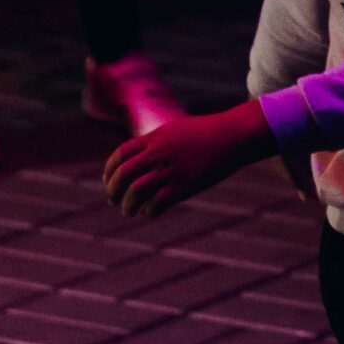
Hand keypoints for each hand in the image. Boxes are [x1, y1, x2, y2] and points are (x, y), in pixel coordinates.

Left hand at [103, 101, 273, 216]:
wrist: (234, 136)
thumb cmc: (207, 133)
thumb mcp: (176, 131)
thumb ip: (155, 143)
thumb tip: (140, 156)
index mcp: (155, 138)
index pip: (121, 155)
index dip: (110, 171)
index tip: (109, 181)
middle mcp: (159, 153)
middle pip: (124, 174)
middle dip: (114, 190)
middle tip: (113, 201)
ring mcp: (171, 169)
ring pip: (137, 191)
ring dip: (128, 205)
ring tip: (129, 211)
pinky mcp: (184, 185)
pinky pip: (158, 203)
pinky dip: (149, 211)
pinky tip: (150, 212)